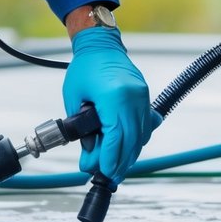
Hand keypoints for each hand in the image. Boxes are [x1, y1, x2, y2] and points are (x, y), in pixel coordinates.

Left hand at [63, 28, 161, 181]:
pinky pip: (146, 125)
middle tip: (109, 177)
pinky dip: (137, 139)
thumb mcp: (74, 100)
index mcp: (114, 97)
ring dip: (130, 154)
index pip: (116, 138)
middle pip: (131, 141)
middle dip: (121, 162)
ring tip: (117, 167)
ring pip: (141, 136)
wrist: (100, 44)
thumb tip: (91, 157)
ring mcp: (142, 97)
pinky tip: (129, 149)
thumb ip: (83, 130)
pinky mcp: (145, 97)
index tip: (103, 173)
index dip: (110, 159)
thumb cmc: (84, 69)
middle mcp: (133, 98)